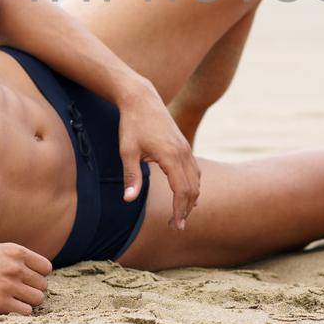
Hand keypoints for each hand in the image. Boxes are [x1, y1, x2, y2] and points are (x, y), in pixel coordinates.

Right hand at [0, 243, 50, 314]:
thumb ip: (16, 259)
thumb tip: (37, 273)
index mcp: (15, 251)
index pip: (46, 267)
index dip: (38, 275)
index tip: (27, 280)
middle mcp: (15, 267)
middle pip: (42, 285)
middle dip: (32, 289)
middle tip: (17, 292)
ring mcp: (8, 286)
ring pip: (37, 299)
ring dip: (28, 302)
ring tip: (13, 300)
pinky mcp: (1, 304)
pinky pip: (26, 312)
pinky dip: (19, 312)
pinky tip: (7, 308)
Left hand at [116, 81, 200, 229]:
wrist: (141, 98)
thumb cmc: (131, 125)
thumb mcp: (127, 151)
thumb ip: (131, 176)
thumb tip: (129, 200)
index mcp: (171, 156)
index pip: (182, 191)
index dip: (179, 211)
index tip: (174, 225)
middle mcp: (183, 153)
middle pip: (193, 188)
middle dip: (186, 209)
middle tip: (176, 225)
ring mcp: (186, 148)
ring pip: (197, 179)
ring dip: (191, 198)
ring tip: (180, 213)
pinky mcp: (184, 145)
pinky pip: (195, 169)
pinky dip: (193, 184)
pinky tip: (184, 193)